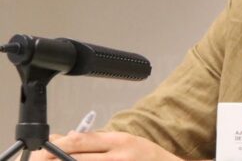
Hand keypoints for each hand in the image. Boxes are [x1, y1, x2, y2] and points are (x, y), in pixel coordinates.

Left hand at [27, 131, 182, 160]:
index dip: (59, 146)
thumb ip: (97, 140)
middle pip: (77, 157)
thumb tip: (67, 137)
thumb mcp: (124, 141)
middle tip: (40, 160)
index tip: (44, 148)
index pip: (82, 140)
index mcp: (119, 140)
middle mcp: (118, 156)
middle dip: (55, 159)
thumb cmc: (147, 156)